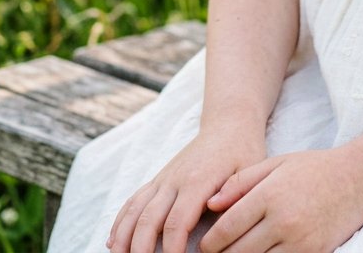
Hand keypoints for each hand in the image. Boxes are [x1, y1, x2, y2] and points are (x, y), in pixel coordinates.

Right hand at [106, 126, 268, 252]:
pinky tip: (113, 241)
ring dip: (124, 238)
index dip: (172, 250)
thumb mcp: (249, 172)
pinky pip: (134, 200)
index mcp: (197, 181)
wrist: (229, 122)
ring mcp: (164, 178)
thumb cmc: (243, 151)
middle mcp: (175, 179)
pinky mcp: (159, 179)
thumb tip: (215, 220)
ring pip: (135, 210)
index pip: (177, 223)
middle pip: (149, 220)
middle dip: (141, 250)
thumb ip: (233, 197)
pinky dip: (121, 222)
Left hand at [199, 147, 362, 252]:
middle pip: (237, 252)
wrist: (358, 180)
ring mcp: (299, 242)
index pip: (227, 229)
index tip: (204, 246)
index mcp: (270, 194)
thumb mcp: (276, 164)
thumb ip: (241, 182)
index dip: (209, 243)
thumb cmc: (314, 168)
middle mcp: (283, 220)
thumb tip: (210, 204)